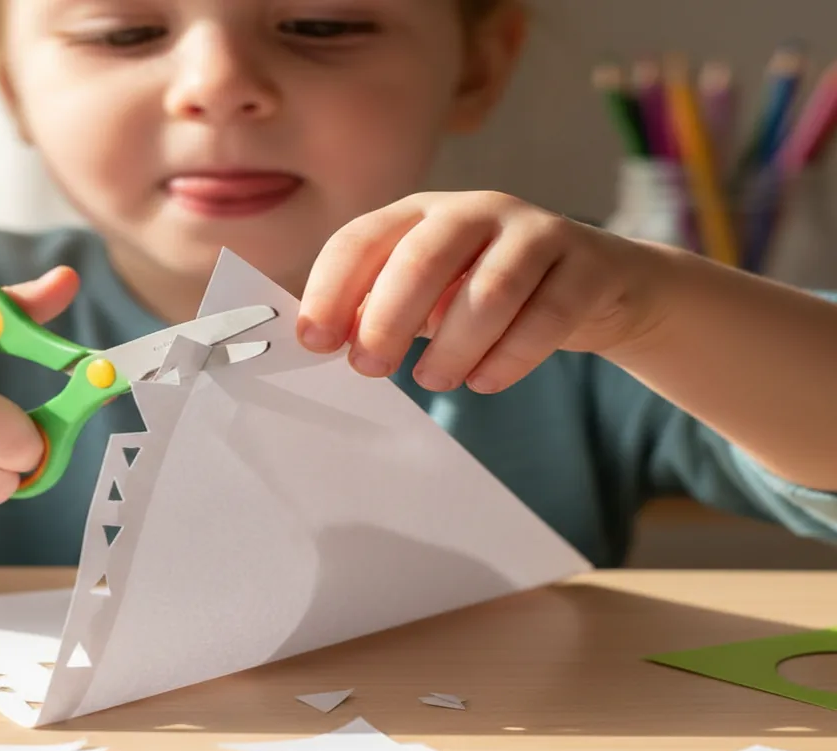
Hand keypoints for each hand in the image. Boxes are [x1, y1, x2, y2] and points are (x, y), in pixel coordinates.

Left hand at [297, 191, 666, 392]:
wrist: (595, 283)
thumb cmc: (487, 292)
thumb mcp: (428, 296)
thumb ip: (380, 309)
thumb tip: (329, 339)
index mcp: (422, 212)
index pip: (361, 239)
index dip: (330, 289)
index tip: (314, 341)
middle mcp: (476, 209)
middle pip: (422, 258)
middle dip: (387, 318)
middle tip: (369, 368)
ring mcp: (535, 232)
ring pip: (490, 290)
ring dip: (453, 346)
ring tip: (432, 381)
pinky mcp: (585, 265)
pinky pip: (547, 315)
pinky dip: (509, 357)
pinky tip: (485, 382)